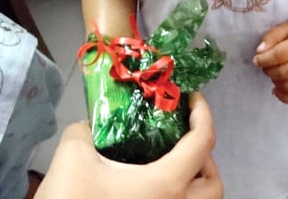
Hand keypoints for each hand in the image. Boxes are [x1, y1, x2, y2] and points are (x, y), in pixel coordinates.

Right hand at [35, 93, 221, 198]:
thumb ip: (85, 131)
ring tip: (170, 165)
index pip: (202, 142)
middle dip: (205, 158)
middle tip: (183, 139)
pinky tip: (149, 187)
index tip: (193, 98)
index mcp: (166, 185)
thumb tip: (90, 127)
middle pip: (214, 184)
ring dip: (195, 183)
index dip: (203, 114)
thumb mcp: (72, 156)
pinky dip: (176, 198)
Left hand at [252, 18, 287, 104]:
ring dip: (275, 82)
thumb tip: (259, 51)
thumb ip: (272, 36)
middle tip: (266, 66)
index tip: (257, 60)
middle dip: (269, 71)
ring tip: (273, 74)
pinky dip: (285, 97)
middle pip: (283, 72)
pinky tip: (277, 89)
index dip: (264, 60)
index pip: (280, 55)